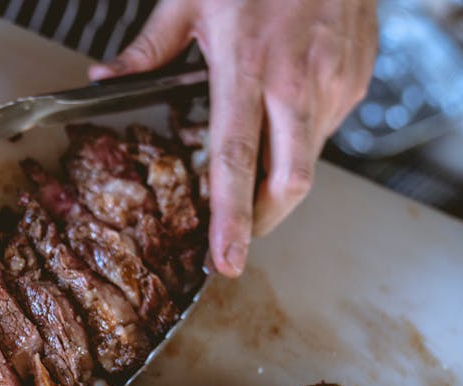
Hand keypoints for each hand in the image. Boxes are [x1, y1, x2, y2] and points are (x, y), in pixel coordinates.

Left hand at [89, 0, 376, 276]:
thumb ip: (149, 48)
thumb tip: (104, 77)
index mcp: (247, 64)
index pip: (235, 160)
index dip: (230, 218)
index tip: (225, 259)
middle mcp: (298, 80)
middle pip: (289, 181)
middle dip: (262, 222)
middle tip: (234, 242)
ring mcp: (336, 79)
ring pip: (309, 160)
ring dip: (277, 178)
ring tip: (247, 166)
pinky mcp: (358, 76)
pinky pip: (326, 129)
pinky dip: (299, 141)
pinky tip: (277, 120)